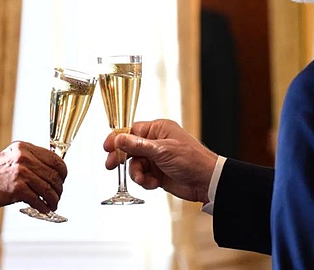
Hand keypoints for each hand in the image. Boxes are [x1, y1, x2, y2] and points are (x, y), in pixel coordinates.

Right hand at [0, 141, 67, 214]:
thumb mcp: (10, 158)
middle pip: (54, 174)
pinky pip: (38, 199)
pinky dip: (44, 207)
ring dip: (53, 199)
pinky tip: (43, 209)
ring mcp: (21, 172)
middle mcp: (24, 156)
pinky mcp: (16, 188)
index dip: (62, 172)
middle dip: (59, 188)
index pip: (54, 158)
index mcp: (23, 147)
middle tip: (57, 196)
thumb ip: (29, 161)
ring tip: (52, 204)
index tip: (62, 180)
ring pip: (49, 188)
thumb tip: (50, 174)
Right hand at [103, 119, 217, 202]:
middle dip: (122, 158)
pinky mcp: (158, 173)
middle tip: (111, 166)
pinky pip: (142, 176)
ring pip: (135, 165)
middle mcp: (155, 142)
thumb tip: (118, 138)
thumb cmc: (191, 160)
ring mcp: (156, 158)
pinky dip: (146, 181)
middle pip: (129, 148)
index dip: (118, 139)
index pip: (131, 131)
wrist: (206, 182)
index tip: (107, 147)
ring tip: (145, 179)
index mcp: (158, 130)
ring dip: (137, 174)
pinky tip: (154, 183)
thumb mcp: (162, 151)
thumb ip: (138, 145)